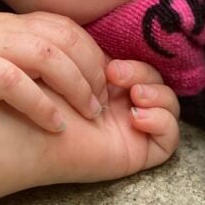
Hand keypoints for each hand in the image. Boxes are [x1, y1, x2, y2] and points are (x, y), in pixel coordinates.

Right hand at [0, 10, 108, 131]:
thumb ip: (21, 49)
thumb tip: (59, 71)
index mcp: (13, 23)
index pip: (70, 29)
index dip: (94, 56)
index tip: (103, 86)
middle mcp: (6, 29)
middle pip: (68, 40)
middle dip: (94, 72)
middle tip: (101, 104)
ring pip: (49, 56)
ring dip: (76, 86)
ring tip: (87, 115)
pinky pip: (14, 82)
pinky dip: (40, 103)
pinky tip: (55, 123)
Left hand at [43, 59, 179, 183]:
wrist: (34, 122)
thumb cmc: (44, 91)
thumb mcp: (73, 62)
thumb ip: (96, 53)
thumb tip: (117, 52)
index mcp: (109, 84)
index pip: (140, 66)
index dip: (133, 62)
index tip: (107, 63)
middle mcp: (123, 105)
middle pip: (157, 83)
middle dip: (143, 74)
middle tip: (115, 75)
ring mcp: (132, 129)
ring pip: (169, 107)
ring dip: (158, 95)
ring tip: (135, 97)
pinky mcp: (139, 153)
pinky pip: (170, 140)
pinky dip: (162, 122)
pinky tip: (137, 118)